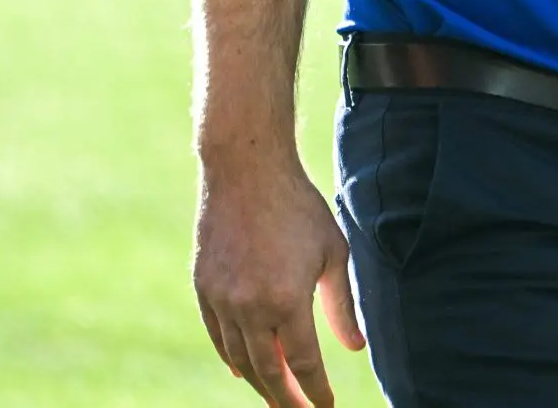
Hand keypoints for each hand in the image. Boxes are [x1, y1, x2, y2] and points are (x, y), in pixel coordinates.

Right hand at [193, 155, 363, 406]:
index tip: (326, 407)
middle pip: (267, 370)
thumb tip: (355, 347)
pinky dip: (232, 358)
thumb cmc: (299, 208)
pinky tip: (244, 370)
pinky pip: (217, 336)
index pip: (303, 363)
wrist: (246, 173)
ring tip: (277, 397)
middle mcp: (249, 308)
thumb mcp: (332, 253)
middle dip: (285, 398)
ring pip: (239, 358)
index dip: (315, 389)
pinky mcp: (203, 289)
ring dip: (259, 382)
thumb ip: (342, 304)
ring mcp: (221, 300)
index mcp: (286, 300)